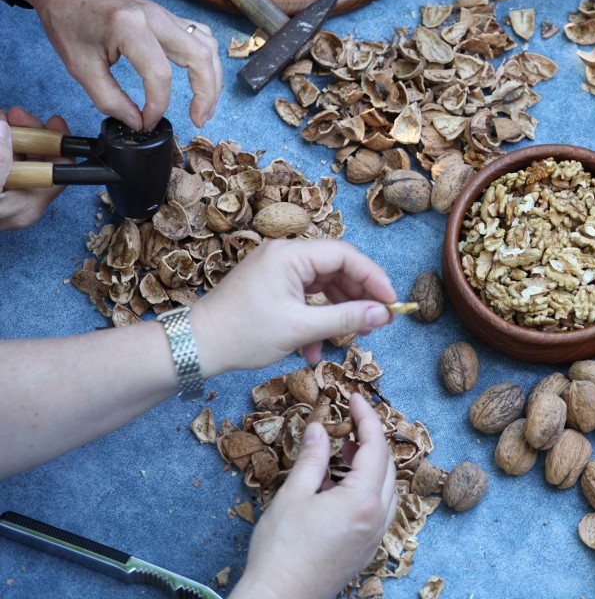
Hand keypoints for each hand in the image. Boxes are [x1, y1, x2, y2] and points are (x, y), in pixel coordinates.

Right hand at [0, 107, 67, 230]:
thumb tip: (2, 131)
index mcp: (28, 204)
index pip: (61, 170)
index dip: (59, 142)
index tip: (52, 120)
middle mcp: (22, 201)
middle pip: (40, 158)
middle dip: (27, 131)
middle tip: (10, 114)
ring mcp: (6, 195)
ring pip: (17, 156)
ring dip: (8, 135)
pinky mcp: (0, 188)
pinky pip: (4, 163)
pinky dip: (0, 146)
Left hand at [10, 0, 220, 129]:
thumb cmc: (67, 18)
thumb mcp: (79, 66)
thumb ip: (109, 99)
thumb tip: (136, 121)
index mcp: (129, 27)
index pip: (160, 75)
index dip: (157, 106)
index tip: (146, 122)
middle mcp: (155, 17)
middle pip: (201, 57)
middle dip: (207, 94)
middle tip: (199, 120)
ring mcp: (165, 14)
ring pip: (208, 46)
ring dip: (213, 78)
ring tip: (205, 105)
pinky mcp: (167, 16)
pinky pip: (201, 37)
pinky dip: (207, 61)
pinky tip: (201, 77)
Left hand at [189, 239, 397, 377]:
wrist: (194, 347)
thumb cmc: (243, 334)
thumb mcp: (301, 328)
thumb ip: (347, 318)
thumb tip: (384, 315)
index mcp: (291, 254)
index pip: (346, 256)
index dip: (373, 278)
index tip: (391, 303)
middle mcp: (285, 254)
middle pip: (337, 268)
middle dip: (358, 297)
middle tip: (378, 322)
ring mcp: (276, 269)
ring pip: (323, 284)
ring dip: (338, 312)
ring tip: (351, 337)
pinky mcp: (270, 285)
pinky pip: (305, 296)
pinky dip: (316, 318)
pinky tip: (314, 348)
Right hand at [231, 393, 397, 598]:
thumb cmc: (281, 549)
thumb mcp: (293, 495)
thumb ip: (312, 458)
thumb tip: (320, 428)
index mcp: (363, 500)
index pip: (375, 446)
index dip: (367, 418)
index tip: (356, 398)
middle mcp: (377, 518)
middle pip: (387, 466)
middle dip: (371, 439)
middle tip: (350, 423)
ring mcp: (374, 537)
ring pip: (387, 489)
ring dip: (372, 466)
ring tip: (346, 452)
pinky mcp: (365, 551)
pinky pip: (379, 511)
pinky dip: (368, 490)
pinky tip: (341, 488)